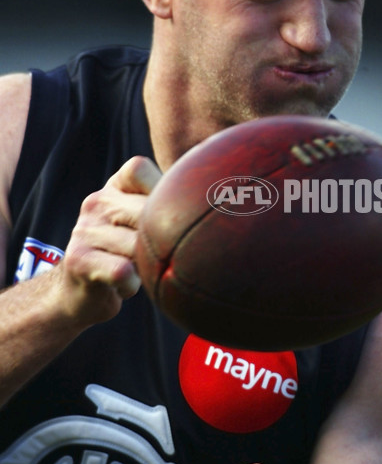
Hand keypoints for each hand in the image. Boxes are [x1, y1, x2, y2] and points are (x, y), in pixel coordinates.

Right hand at [57, 156, 160, 326]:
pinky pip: (123, 270)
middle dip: (163, 236)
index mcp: (115, 187)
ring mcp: (85, 229)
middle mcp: (96, 202)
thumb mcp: (143, 223)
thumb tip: (221, 194)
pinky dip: (133, 284)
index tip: (169, 216)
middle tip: (167, 255)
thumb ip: (169, 205)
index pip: (138, 168)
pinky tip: (128, 286)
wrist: (78, 294)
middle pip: (146, 209)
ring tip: (142, 272)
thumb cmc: (128, 256)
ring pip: (138, 244)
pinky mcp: (79, 259)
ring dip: (149, 265)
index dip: (160, 189)